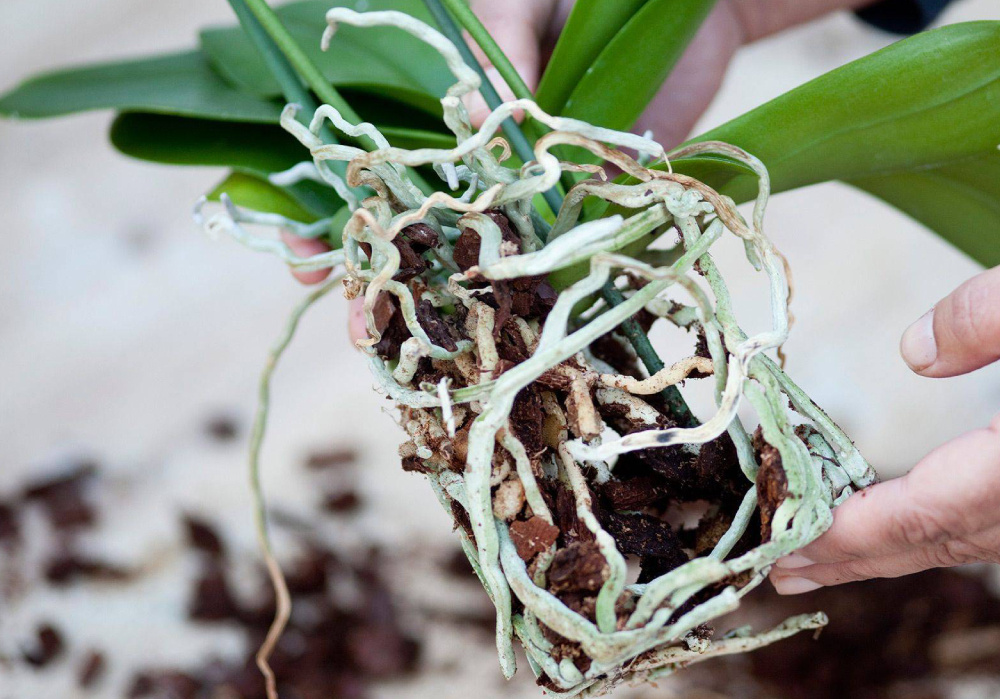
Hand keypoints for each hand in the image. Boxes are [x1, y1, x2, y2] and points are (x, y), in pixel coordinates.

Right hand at [286, 0, 877, 336]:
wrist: (684, 14)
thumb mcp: (519, 10)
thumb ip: (494, 59)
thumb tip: (470, 121)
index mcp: (447, 126)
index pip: (375, 181)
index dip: (337, 221)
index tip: (306, 260)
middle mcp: (485, 174)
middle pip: (419, 240)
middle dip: (382, 288)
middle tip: (357, 331)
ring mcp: (537, 202)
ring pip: (483, 268)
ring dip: (451, 314)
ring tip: (421, 355)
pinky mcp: (595, 216)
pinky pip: (563, 267)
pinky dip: (541, 305)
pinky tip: (516, 340)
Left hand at [771, 195, 999, 593]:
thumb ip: (993, 310)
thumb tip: (912, 352)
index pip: (935, 505)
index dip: (855, 532)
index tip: (789, 551)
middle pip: (956, 539)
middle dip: (866, 555)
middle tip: (790, 568)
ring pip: (998, 539)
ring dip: (917, 545)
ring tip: (851, 547)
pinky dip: (975, 528)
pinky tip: (951, 514)